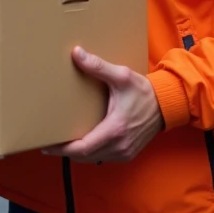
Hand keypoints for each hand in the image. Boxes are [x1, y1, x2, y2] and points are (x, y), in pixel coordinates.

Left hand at [42, 46, 164, 163]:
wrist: (167, 105)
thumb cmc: (144, 92)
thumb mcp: (121, 76)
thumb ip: (98, 66)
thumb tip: (77, 54)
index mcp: (115, 130)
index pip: (82, 148)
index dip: (62, 149)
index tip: (46, 146)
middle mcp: (119, 146)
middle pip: (84, 156)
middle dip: (65, 151)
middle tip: (47, 143)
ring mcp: (124, 153)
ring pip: (92, 159)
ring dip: (77, 153)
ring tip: (61, 142)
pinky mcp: (127, 154)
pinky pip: (102, 157)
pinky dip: (90, 153)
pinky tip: (81, 143)